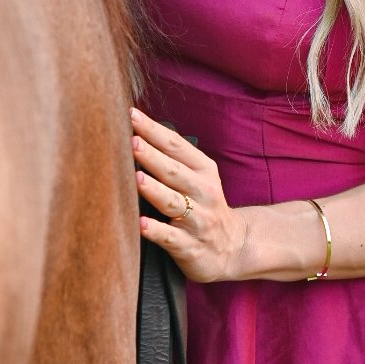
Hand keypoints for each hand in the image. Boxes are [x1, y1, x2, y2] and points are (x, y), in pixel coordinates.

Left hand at [130, 107, 249, 282]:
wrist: (233, 247)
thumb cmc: (204, 207)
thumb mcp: (199, 179)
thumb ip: (174, 161)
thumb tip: (136, 137)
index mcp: (204, 171)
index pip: (176, 146)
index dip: (154, 130)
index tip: (132, 115)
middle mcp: (204, 192)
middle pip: (174, 171)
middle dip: (152, 155)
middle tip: (132, 141)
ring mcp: (198, 220)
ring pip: (173, 202)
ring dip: (154, 190)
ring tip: (136, 178)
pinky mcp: (191, 247)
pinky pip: (171, 238)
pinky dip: (156, 231)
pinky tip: (141, 224)